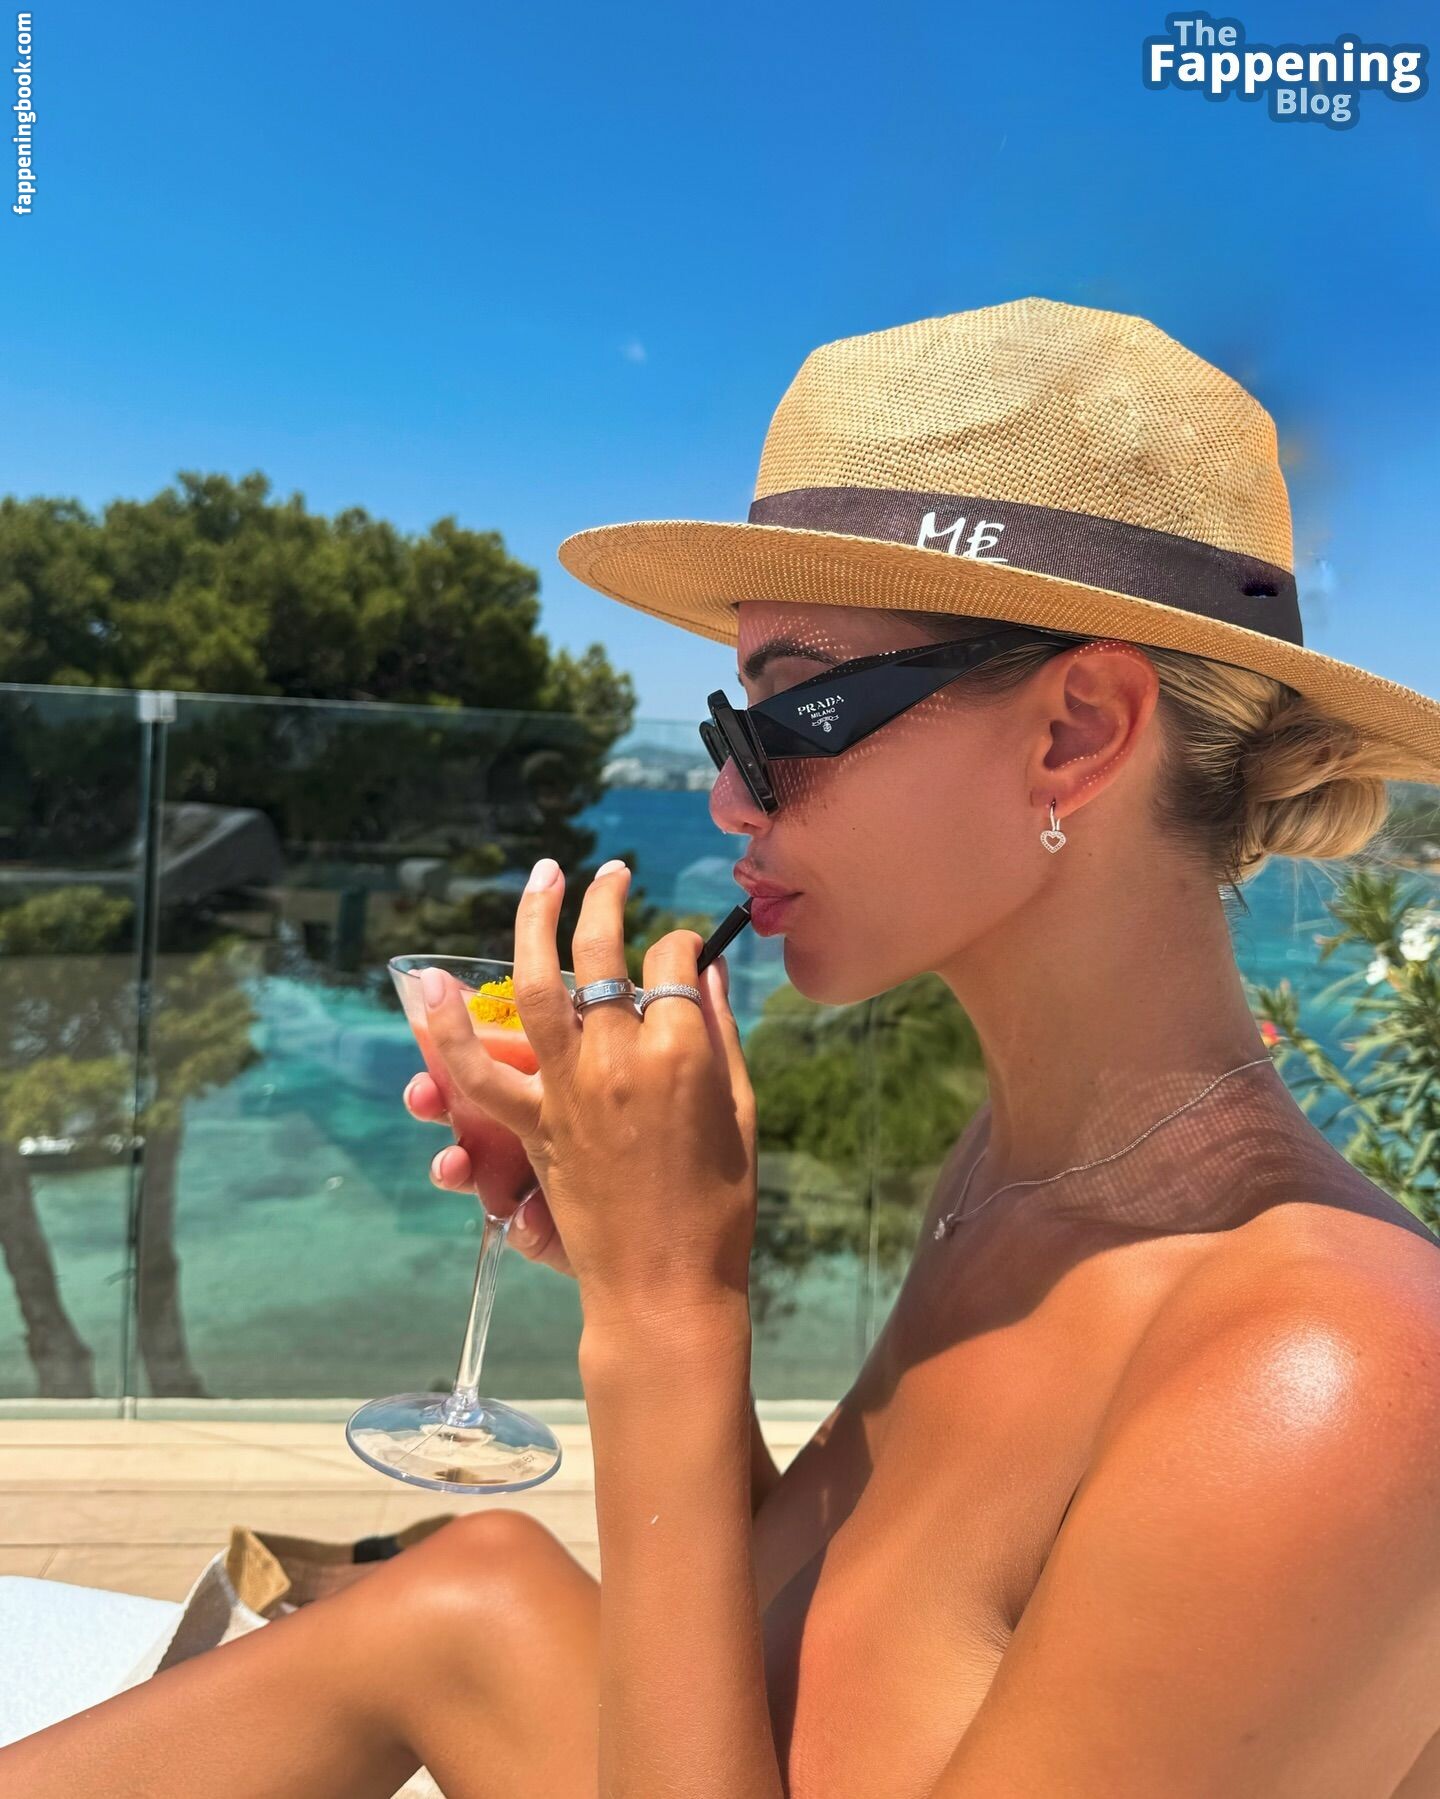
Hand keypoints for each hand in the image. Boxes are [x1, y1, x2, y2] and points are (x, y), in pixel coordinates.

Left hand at [413, 857, 757, 1339]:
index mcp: (683, 1054)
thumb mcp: (740, 1110)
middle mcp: (619, 1060)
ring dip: (534, 923)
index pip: (672, 964)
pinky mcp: (531, 1126)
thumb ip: (720, 1032)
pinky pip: (479, 1073)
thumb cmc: (719, 1203)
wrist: (665, 1286)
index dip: (678, 948)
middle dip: (607, 901)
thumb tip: (704, 968)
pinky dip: (450, 1029)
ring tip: (542, 879)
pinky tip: (433, 984)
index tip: (681, 953)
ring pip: (536, 987)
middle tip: (611, 873)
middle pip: (602, 955)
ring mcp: (567, 1091)